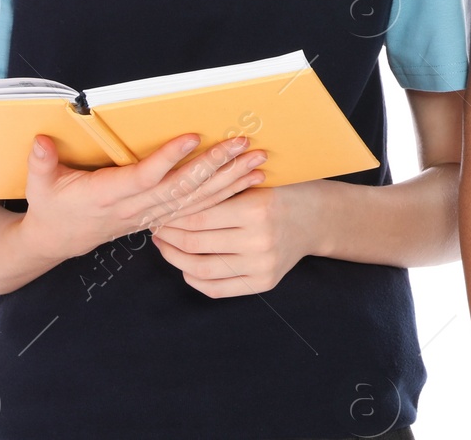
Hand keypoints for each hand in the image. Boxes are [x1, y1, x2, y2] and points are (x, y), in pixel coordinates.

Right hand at [18, 131, 268, 265]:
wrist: (59, 240)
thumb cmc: (52, 205)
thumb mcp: (40, 185)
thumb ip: (42, 163)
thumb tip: (41, 141)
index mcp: (108, 195)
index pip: (144, 178)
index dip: (168, 159)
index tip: (193, 136)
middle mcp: (135, 207)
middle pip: (181, 187)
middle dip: (214, 164)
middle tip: (242, 143)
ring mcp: (150, 215)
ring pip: (196, 199)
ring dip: (229, 180)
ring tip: (258, 161)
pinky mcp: (161, 218)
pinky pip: (199, 208)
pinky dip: (226, 195)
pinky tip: (250, 181)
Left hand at [151, 179, 328, 296]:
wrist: (316, 217)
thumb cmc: (280, 192)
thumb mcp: (253, 182)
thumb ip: (218, 190)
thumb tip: (169, 200)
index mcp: (257, 208)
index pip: (198, 217)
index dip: (172, 216)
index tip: (157, 210)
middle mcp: (260, 240)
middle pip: (196, 244)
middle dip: (168, 236)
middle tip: (154, 227)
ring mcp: (262, 264)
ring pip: (202, 270)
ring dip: (176, 260)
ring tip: (165, 247)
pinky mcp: (264, 282)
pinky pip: (218, 288)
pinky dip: (195, 279)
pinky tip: (186, 268)